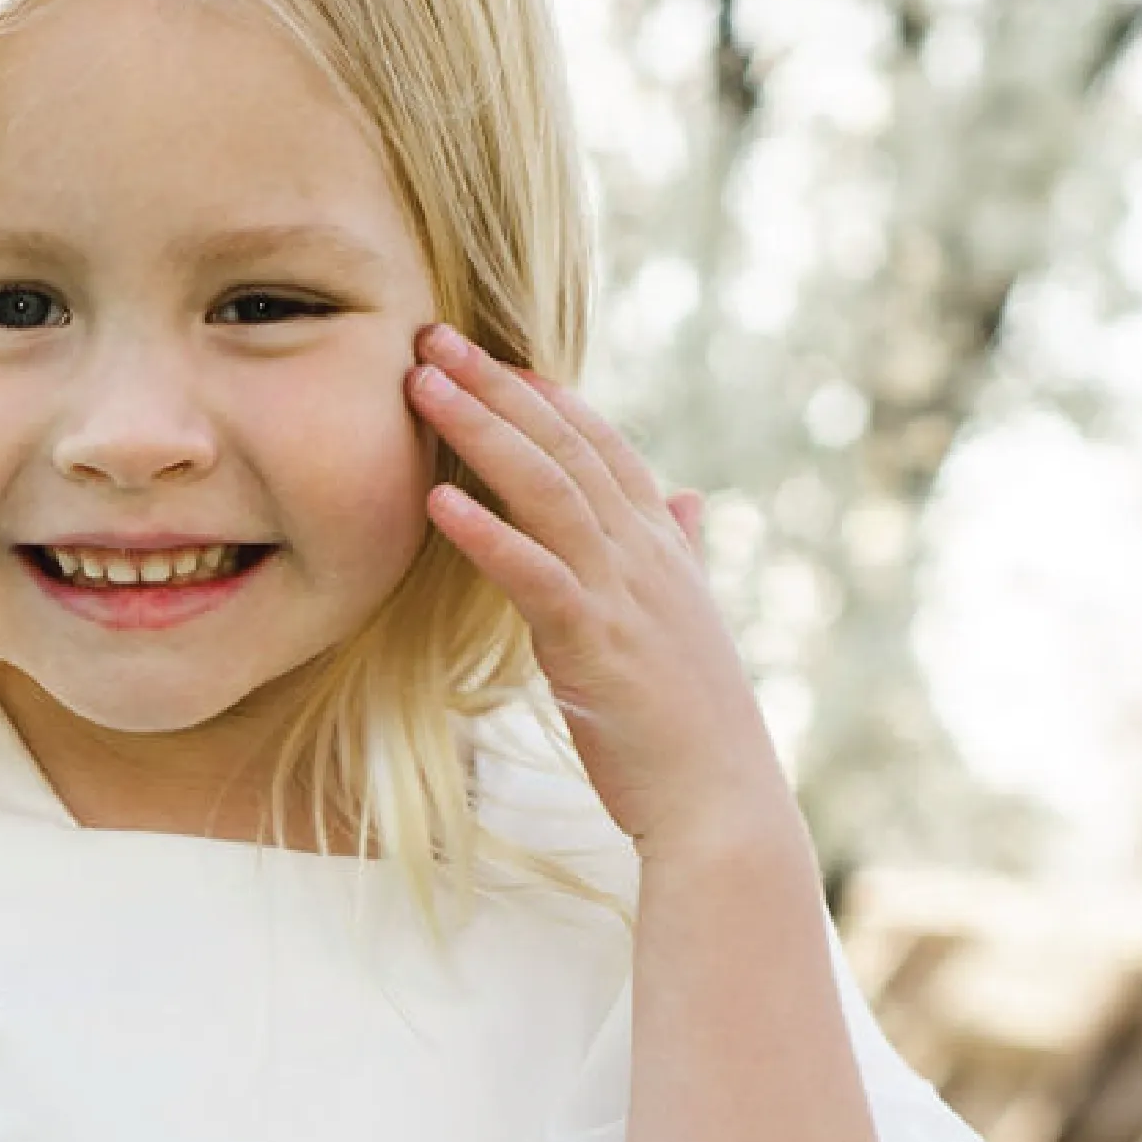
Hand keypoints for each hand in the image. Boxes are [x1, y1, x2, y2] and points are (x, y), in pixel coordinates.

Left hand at [408, 323, 794, 863]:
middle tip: (433, 337)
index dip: (549, 397)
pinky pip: (534, 574)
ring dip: (481, 431)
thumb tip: (689, 500)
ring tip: (422, 386)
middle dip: (498, 387)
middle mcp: (646, 555)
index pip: (604, 446)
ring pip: (547, 489)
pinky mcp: (594, 644)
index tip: (497, 357)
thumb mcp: (688, 623)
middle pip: (566, 447)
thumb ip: (682, 553)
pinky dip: (486, 533)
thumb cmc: (691, 723)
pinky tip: (438, 500)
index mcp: (664, 547)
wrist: (719, 804)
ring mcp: (623, 594)